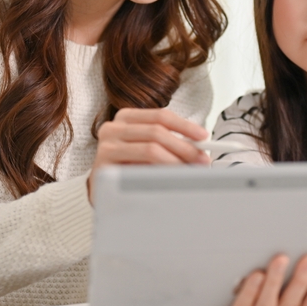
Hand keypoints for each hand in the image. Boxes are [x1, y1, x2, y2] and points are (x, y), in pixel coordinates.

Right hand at [87, 108, 208, 203]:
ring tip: (188, 172)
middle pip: (157, 131)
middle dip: (184, 146)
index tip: (203, 136)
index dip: (185, 125)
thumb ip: (168, 143)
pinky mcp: (103, 167)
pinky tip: (169, 180)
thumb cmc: (129, 166)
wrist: (103, 189)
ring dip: (175, 161)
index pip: (160, 116)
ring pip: (150, 149)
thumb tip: (199, 148)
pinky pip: (138, 169)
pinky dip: (158, 174)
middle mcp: (113, 127)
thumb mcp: (148, 149)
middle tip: (201, 160)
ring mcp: (106, 146)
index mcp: (126, 118)